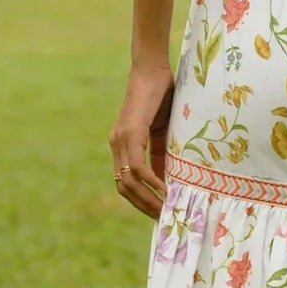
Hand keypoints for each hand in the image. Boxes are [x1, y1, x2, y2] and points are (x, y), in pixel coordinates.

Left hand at [109, 61, 173, 219]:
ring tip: (165, 210)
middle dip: (143, 207)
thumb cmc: (163, 96)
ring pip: (127, 181)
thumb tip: (169, 183)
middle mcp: (117, 145)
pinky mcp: (130, 133)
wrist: (153, 68)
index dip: (141, 201)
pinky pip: (136, 166)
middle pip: (123, 188)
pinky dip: (150, 182)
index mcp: (123, 146)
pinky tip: (164, 190)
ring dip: (146, 199)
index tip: (158, 214)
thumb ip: (163, 156)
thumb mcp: (164, 133)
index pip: (126, 183)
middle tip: (163, 219)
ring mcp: (121, 140)